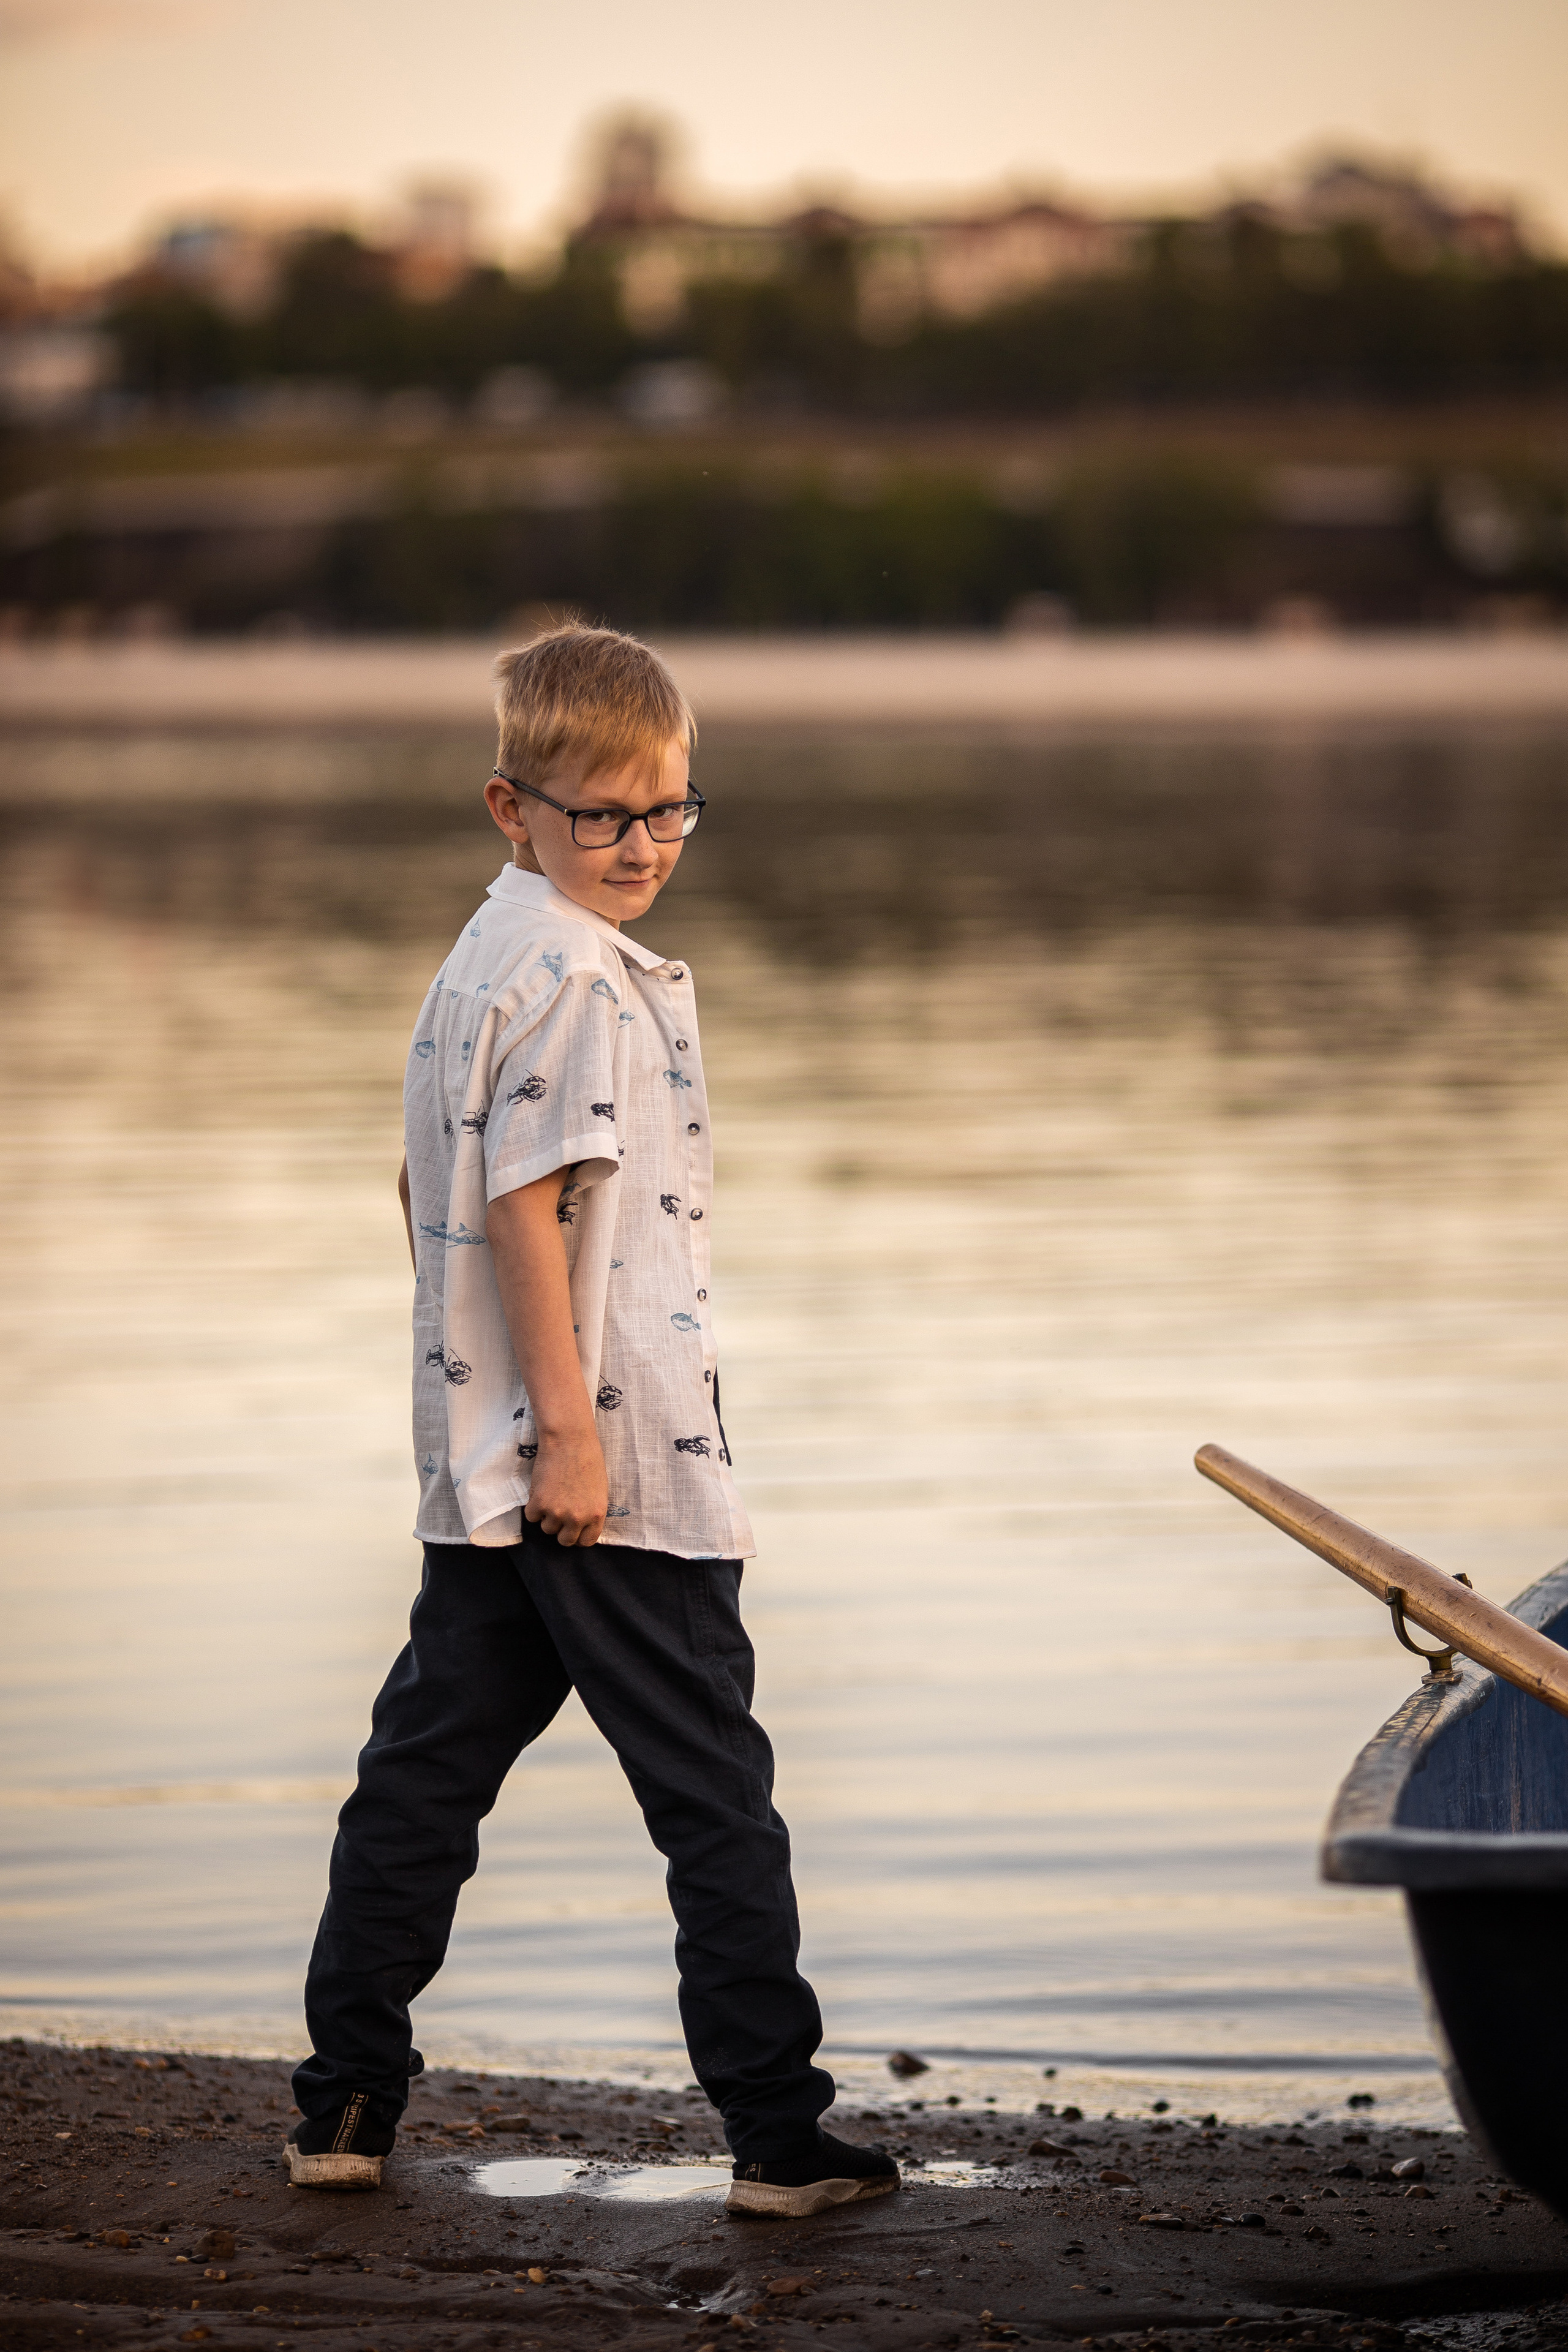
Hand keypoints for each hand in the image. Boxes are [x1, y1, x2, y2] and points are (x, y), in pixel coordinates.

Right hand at [523, 1427, 607, 1548]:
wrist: (569, 1440)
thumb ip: (590, 1511)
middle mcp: (578, 1517)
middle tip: (559, 1513)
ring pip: (546, 1529)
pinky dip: (533, 1507)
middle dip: (561, 1529)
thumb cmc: (588, 1458)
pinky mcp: (539, 1503)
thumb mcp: (599, 1490)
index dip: (578, 1535)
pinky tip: (540, 1490)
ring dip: (546, 1516)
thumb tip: (580, 1525)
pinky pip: (531, 1517)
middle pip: (564, 1540)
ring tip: (551, 1495)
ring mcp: (557, 1512)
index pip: (586, 1541)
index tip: (573, 1528)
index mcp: (597, 1514)